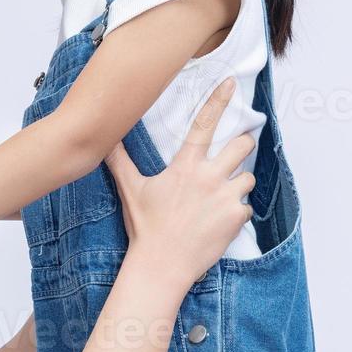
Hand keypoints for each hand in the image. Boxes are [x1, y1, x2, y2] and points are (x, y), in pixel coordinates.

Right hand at [104, 78, 255, 285]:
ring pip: (247, 177)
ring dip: (237, 184)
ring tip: (218, 198)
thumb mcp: (130, 190)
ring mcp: (225, 198)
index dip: (219, 100)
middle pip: (242, 146)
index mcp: (185, 166)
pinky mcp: (236, 218)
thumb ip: (119, 161)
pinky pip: (246, 206)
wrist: (160, 266)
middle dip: (242, 145)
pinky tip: (218, 222)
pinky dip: (236, 212)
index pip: (204, 125)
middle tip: (235, 152)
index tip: (232, 84)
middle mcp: (209, 177)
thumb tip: (104, 141)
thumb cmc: (145, 228)